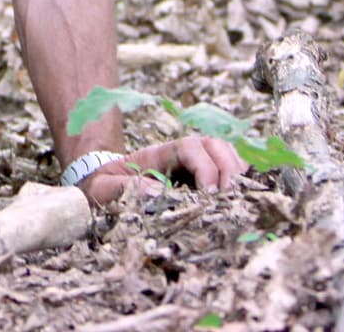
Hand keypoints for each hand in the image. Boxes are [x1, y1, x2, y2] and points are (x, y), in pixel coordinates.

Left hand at [78, 137, 247, 205]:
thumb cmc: (103, 187)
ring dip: (237, 173)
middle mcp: (179, 156)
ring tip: (240, 199)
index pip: (190, 147)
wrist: (102, 187)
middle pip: (214, 145)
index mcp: (157, 154)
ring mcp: (191, 165)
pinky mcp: (198, 180)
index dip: (205, 166)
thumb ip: (123, 188)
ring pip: (225, 154)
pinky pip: (226, 172)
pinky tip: (241, 199)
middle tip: (232, 198)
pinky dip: (239, 181)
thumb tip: (156, 193)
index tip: (210, 193)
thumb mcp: (103, 188)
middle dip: (228, 168)